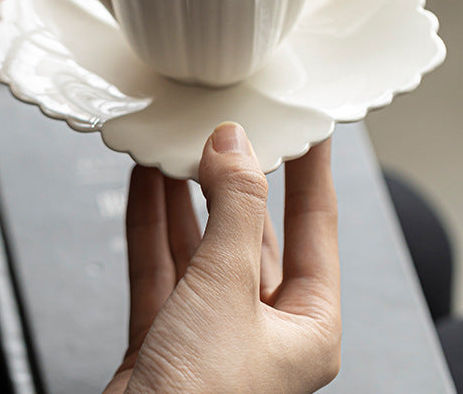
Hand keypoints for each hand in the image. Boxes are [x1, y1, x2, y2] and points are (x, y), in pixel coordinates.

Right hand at [104, 124, 340, 393]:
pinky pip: (161, 263)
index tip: (305, 128)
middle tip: (224, 129)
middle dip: (232, 179)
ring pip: (200, 243)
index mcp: (306, 326)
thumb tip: (235, 148)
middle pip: (250, 231)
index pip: (316, 227)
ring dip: (184, 195)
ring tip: (176, 146)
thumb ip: (233, 209)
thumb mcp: (228, 288)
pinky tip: (146, 184)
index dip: (311, 171)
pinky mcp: (163, 335)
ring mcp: (210, 331)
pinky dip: (151, 221)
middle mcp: (262, 328)